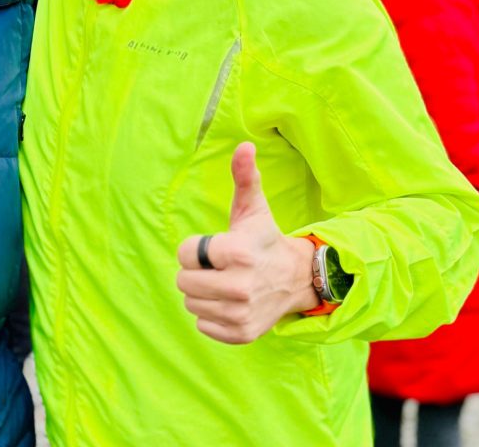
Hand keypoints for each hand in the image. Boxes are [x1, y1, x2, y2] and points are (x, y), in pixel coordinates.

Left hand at [176, 142, 316, 343]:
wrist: (295, 279)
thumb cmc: (263, 239)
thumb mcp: (253, 207)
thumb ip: (243, 176)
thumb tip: (244, 145)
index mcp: (237, 252)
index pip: (185, 253)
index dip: (195, 249)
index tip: (215, 247)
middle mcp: (240, 286)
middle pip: (183, 281)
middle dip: (195, 272)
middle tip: (218, 267)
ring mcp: (241, 313)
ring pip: (190, 303)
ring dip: (202, 293)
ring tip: (225, 283)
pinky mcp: (241, 333)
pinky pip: (202, 325)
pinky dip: (210, 315)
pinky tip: (229, 302)